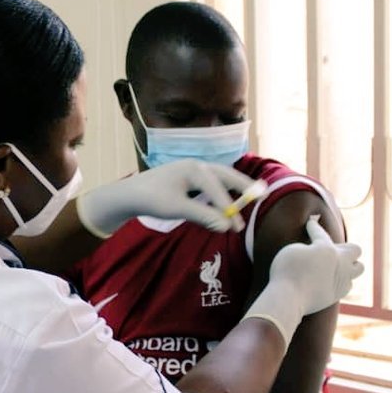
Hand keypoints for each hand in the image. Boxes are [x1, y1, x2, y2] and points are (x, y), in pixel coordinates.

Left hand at [75, 159, 256, 237]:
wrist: (129, 194)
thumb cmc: (151, 199)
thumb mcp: (176, 208)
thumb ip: (203, 215)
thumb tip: (226, 226)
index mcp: (193, 169)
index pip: (216, 189)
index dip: (228, 208)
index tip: (235, 226)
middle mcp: (196, 166)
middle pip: (226, 175)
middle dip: (243, 185)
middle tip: (262, 194)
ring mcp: (192, 171)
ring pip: (220, 178)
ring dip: (234, 188)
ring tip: (252, 196)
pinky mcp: (189, 180)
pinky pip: (211, 184)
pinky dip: (222, 192)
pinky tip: (227, 202)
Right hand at [243, 216, 363, 343]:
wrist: (289, 298)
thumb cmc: (286, 271)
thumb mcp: (292, 250)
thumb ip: (308, 247)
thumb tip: (315, 252)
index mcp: (327, 248)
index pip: (321, 233)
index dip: (313, 227)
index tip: (311, 223)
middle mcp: (340, 262)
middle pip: (355, 249)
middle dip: (345, 247)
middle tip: (332, 249)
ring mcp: (342, 279)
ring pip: (359, 268)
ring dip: (350, 265)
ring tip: (338, 265)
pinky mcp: (337, 294)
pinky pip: (348, 285)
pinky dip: (342, 280)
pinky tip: (333, 280)